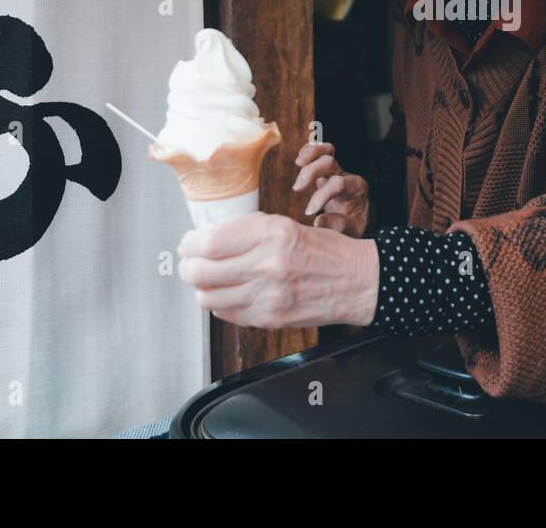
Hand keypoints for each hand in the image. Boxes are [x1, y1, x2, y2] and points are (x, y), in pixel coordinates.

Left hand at [177, 212, 378, 327]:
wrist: (357, 281)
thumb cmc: (324, 251)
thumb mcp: (286, 226)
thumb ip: (246, 232)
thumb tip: (206, 239)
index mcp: (272, 233)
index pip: (209, 242)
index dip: (190, 244)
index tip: (189, 243)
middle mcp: (268, 264)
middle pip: (200, 271)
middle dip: (188, 266)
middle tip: (190, 262)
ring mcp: (268, 295)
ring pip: (207, 297)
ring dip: (202, 288)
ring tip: (209, 281)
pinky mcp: (270, 318)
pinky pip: (226, 314)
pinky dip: (221, 304)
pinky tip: (231, 293)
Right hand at [292, 141, 369, 237]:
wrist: (359, 215)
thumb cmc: (355, 222)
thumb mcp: (352, 229)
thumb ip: (337, 225)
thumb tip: (318, 221)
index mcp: (356, 188)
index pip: (338, 184)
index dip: (321, 196)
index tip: (308, 212)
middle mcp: (347, 175)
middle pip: (330, 163)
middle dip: (312, 172)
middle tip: (297, 188)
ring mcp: (337, 169)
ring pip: (326, 151)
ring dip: (310, 154)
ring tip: (299, 162)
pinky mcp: (327, 169)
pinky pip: (320, 152)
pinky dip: (309, 151)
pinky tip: (300, 159)